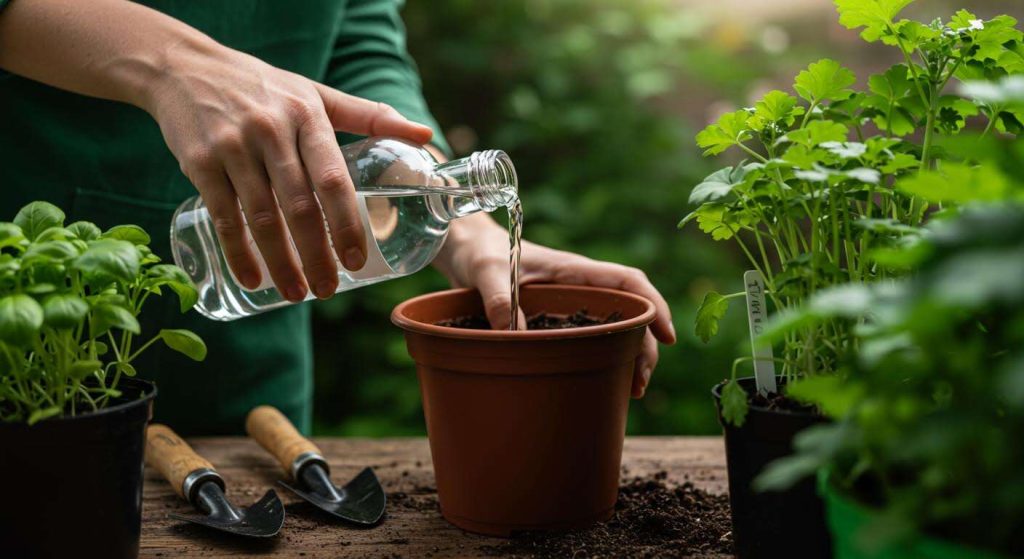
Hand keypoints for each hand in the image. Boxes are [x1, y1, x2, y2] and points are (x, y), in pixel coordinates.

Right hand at [142, 39, 432, 300]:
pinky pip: (223, 215)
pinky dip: (238, 252)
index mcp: (307, 116)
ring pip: (261, 216)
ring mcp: (233, 146)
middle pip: (299, 206)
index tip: (358, 260)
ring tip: (298, 294)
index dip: (346, 223)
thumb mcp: (316, 94)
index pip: (333, 178)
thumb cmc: (263, 86)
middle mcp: (271, 130)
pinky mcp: (199, 162)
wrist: (183, 67)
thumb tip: (427, 137)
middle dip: (316, 255)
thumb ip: (369, 116)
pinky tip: (252, 280)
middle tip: (328, 291)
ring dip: (281, 262)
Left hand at [434, 215, 675, 397]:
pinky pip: (590, 335)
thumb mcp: (485, 273)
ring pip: (614, 326)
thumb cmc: (480, 254)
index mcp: (573, 270)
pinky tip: (602, 381)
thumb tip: (514, 336)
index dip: (653, 305)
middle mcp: (579, 286)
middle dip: (643, 346)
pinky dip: (603, 357)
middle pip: (629, 312)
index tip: (667, 337)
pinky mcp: (557, 316)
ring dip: (627, 355)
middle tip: (639, 384)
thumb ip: (498, 300)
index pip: (627, 282)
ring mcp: (570, 302)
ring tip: (630, 392)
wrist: (466, 251)